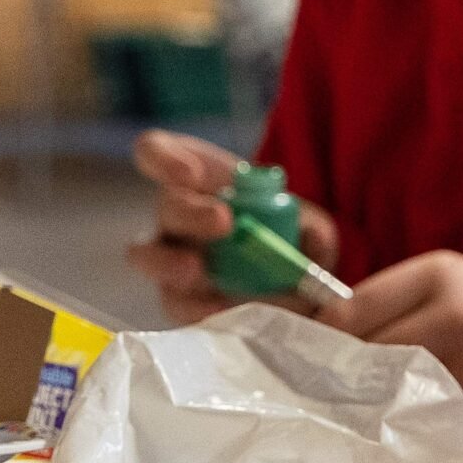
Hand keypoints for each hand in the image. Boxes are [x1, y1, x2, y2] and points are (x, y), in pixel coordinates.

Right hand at [127, 130, 340, 325]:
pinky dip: (198, 308)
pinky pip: (176, 303)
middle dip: (191, 213)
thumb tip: (313, 238)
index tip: (188, 174)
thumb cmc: (285, 237)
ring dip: (169, 262)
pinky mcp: (177, 299)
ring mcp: (169, 258)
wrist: (289, 287)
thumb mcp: (307, 228)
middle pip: (166, 207)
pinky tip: (223, 310)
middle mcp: (174, 215)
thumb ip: (311, 229)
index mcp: (195, 178)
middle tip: (223, 222)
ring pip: (149, 257)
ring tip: (196, 270)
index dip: (163, 158)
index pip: (156, 152)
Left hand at [321, 252, 462, 445]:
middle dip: (345, 388)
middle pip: (372, 362)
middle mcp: (461, 317)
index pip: (352, 313)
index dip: (322, 346)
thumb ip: (395, 304)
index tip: (308, 366)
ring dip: (378, 423)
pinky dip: (422, 444)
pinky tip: (410, 444)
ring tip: (361, 429)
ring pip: (403, 405)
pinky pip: (444, 437)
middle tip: (325, 406)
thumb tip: (324, 344)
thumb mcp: (453, 282)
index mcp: (439, 276)